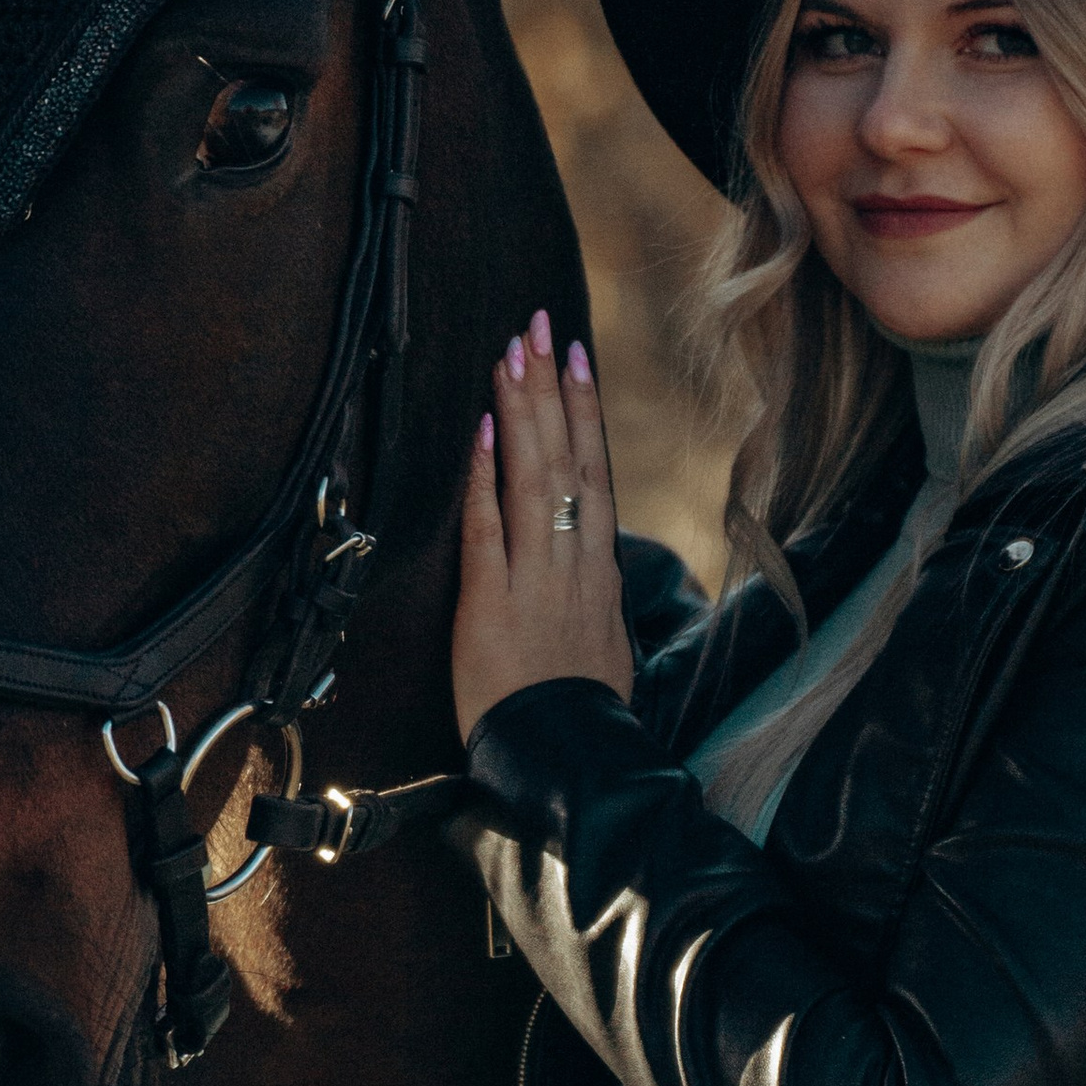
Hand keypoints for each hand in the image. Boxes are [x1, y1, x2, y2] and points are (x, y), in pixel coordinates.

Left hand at [452, 307, 633, 743]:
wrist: (570, 761)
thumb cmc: (583, 715)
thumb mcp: (606, 648)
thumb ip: (594, 597)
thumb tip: (593, 566)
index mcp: (600, 571)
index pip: (594, 473)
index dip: (584, 412)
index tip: (576, 358)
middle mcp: (574, 561)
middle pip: (567, 458)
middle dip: (551, 386)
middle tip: (538, 324)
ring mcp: (537, 577)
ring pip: (533, 477)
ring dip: (522, 410)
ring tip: (513, 352)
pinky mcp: (494, 601)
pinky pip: (489, 527)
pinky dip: (484, 477)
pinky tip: (479, 430)